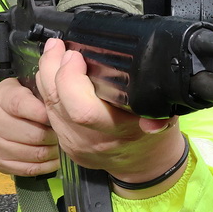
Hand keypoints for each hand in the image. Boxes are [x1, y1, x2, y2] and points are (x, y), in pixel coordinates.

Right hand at [0, 78, 59, 175]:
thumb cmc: (4, 104)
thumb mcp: (16, 88)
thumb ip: (35, 89)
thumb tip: (61, 100)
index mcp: (0, 98)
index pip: (22, 106)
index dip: (44, 113)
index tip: (58, 116)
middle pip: (33, 135)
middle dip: (54, 135)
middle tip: (64, 134)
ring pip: (34, 154)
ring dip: (53, 152)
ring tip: (60, 146)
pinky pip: (28, 169)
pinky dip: (46, 166)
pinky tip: (54, 159)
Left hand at [33, 38, 183, 190]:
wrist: (144, 167)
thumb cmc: (154, 136)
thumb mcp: (166, 116)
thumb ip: (158, 102)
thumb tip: (151, 81)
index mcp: (119, 132)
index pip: (83, 110)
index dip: (72, 79)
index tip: (76, 55)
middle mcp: (91, 140)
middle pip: (58, 103)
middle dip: (53, 68)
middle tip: (58, 45)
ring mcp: (74, 144)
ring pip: (48, 106)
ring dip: (46, 75)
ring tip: (52, 50)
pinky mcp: (65, 143)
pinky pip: (49, 112)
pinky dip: (48, 89)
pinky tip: (52, 72)